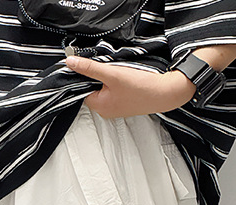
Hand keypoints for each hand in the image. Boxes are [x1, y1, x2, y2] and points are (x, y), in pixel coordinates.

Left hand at [65, 56, 194, 117]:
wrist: (166, 93)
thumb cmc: (141, 87)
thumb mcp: (111, 73)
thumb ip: (89, 68)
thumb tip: (70, 63)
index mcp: (99, 106)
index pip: (82, 89)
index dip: (85, 75)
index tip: (90, 64)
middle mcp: (106, 111)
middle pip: (93, 88)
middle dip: (98, 76)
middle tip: (110, 68)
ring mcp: (117, 108)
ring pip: (105, 88)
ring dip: (110, 77)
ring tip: (121, 72)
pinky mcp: (126, 104)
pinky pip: (116, 90)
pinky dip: (119, 82)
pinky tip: (127, 77)